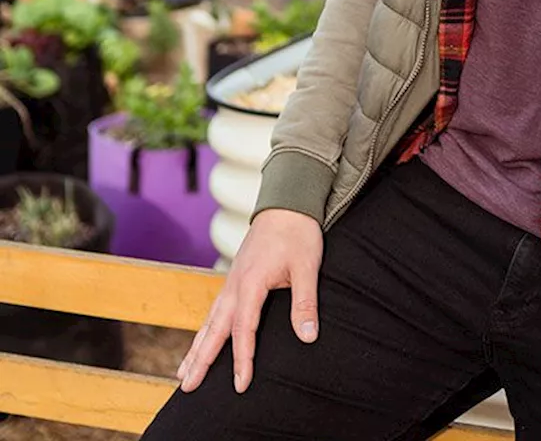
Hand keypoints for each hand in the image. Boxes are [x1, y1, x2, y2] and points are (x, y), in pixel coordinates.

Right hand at [177, 209, 323, 394]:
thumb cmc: (298, 232)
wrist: (287, 202)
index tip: (241, 384)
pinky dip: (204, 329)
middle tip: (186, 388)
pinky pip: (214, 309)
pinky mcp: (235, 277)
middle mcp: (235, 284)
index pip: (243, 329)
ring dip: (196, 347)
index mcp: (251, 283)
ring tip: (182, 373)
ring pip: (209, 320)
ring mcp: (232, 280)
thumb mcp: (307, 265)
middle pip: (214, 329)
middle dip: (200, 360)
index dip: (242, 359)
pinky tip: (202, 339)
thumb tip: (308, 336)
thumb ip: (305, 302)